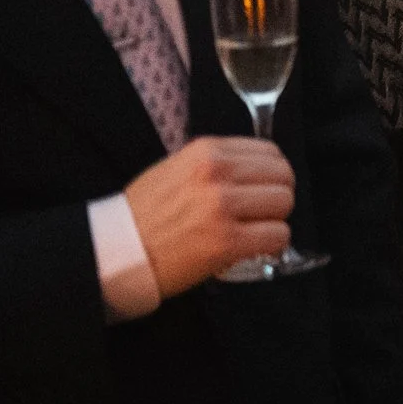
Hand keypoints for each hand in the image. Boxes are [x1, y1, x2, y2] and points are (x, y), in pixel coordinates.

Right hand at [125, 137, 295, 297]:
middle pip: (283, 176)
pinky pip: (278, 236)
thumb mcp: (177, 169)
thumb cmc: (145, 214)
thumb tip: (258, 169)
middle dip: (275, 196)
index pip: (270, 151)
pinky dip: (271, 244)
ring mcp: (223, 207)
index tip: (260, 188)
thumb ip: (217, 163)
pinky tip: (253, 248)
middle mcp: (217, 173)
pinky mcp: (227, 241)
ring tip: (252, 230)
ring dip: (273, 220)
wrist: (118, 252)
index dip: (270, 173)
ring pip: (284, 204)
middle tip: (257, 213)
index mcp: (206, 152)